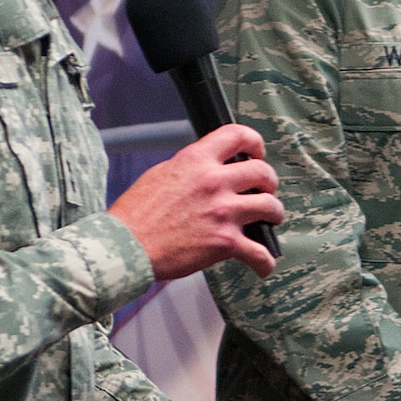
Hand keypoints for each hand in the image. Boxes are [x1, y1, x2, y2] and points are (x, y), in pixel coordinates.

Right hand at [109, 125, 283, 280]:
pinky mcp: (225, 242)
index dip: (255, 142)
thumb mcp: (161, 174)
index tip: (257, 152)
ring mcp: (223, 212)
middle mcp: (214, 182)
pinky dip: (265, 261)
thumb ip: (190, 168)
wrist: (125, 247)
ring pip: (270, 206)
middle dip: (269, 182)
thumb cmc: (136, 214)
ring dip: (274, 214)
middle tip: (265, 190)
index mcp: (196, 160)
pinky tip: (263, 264)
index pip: (238, 135)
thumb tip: (207, 168)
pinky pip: (259, 252)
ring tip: (271, 219)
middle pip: (263, 172)